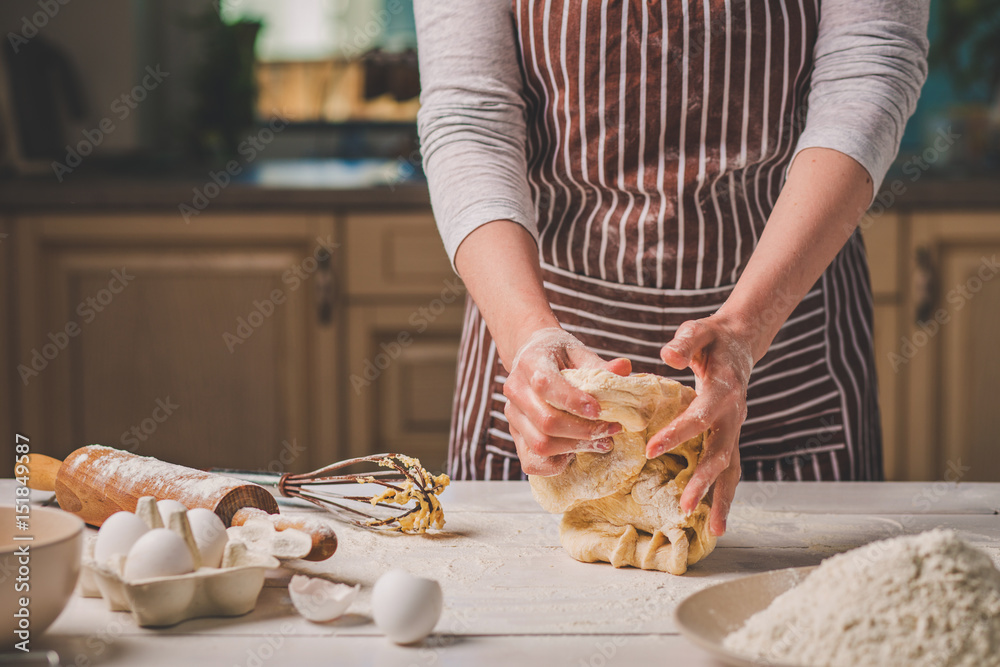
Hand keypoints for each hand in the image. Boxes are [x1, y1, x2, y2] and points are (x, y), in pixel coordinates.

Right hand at [503, 328, 632, 476]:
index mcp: (530, 362)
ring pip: (540, 444)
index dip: (573, 401)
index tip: (599, 410)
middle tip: (612, 430)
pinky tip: (575, 453)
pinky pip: (531, 462)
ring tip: (601, 442)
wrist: (531, 357)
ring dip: (575, 447)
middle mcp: (515, 390)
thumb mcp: (579, 353)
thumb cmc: (558, 355)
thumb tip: (624, 368)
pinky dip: (556, 464)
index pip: (545, 384)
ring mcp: (512, 415)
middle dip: (583, 431)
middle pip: (545, 421)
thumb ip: (600, 365)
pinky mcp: (515, 435)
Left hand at [647, 316, 753, 536]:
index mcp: (724, 391)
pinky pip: (729, 470)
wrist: (739, 345)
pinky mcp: (730, 438)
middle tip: (684, 504)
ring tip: (714, 529)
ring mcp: (735, 430)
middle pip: (721, 453)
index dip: (677, 433)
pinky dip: (723, 495)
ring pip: (731, 469)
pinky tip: (714, 520)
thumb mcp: (698, 331)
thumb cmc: (712, 340)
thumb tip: (667, 356)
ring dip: (721, 498)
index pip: (700, 416)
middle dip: (703, 480)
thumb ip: (685, 342)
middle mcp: (734, 416)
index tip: (651, 449)